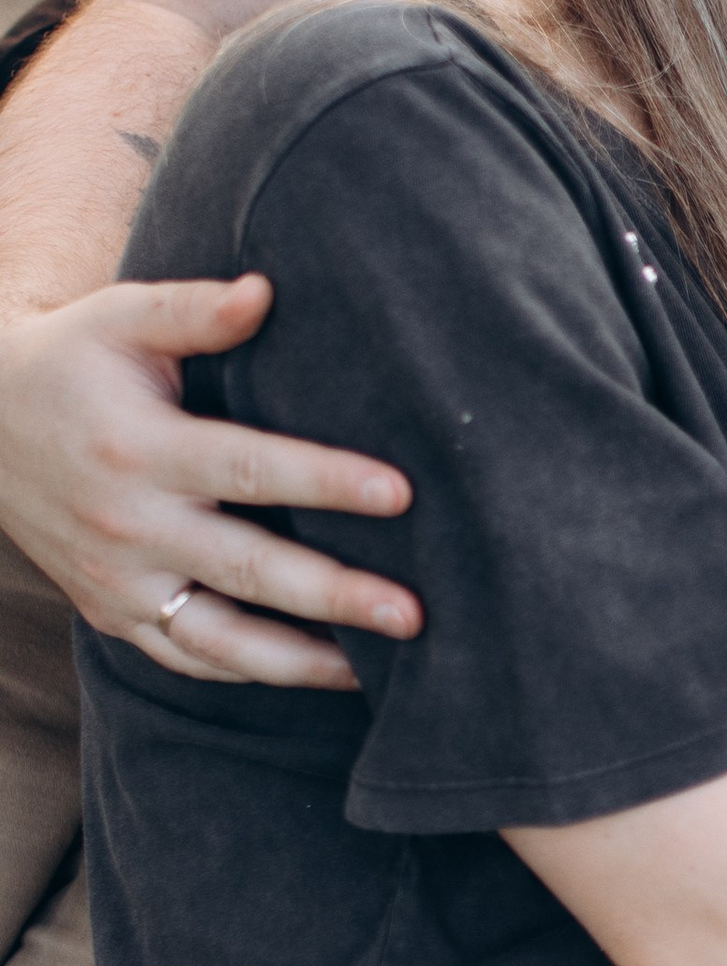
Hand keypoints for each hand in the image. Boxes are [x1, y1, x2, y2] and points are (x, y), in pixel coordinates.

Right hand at [0, 277, 418, 690]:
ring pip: (221, 641)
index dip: (324, 482)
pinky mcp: (114, 616)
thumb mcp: (120, 319)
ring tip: (384, 671)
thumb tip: (266, 291)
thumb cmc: (74, 361)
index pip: (247, 469)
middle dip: (334, 595)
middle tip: (413, 614)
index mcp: (137, 449)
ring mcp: (119, 583)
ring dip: (304, 662)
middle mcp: (128, 526)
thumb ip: (194, 311)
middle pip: (247, 569)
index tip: (400, 495)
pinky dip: (257, 673)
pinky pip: (192, 658)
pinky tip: (327, 674)